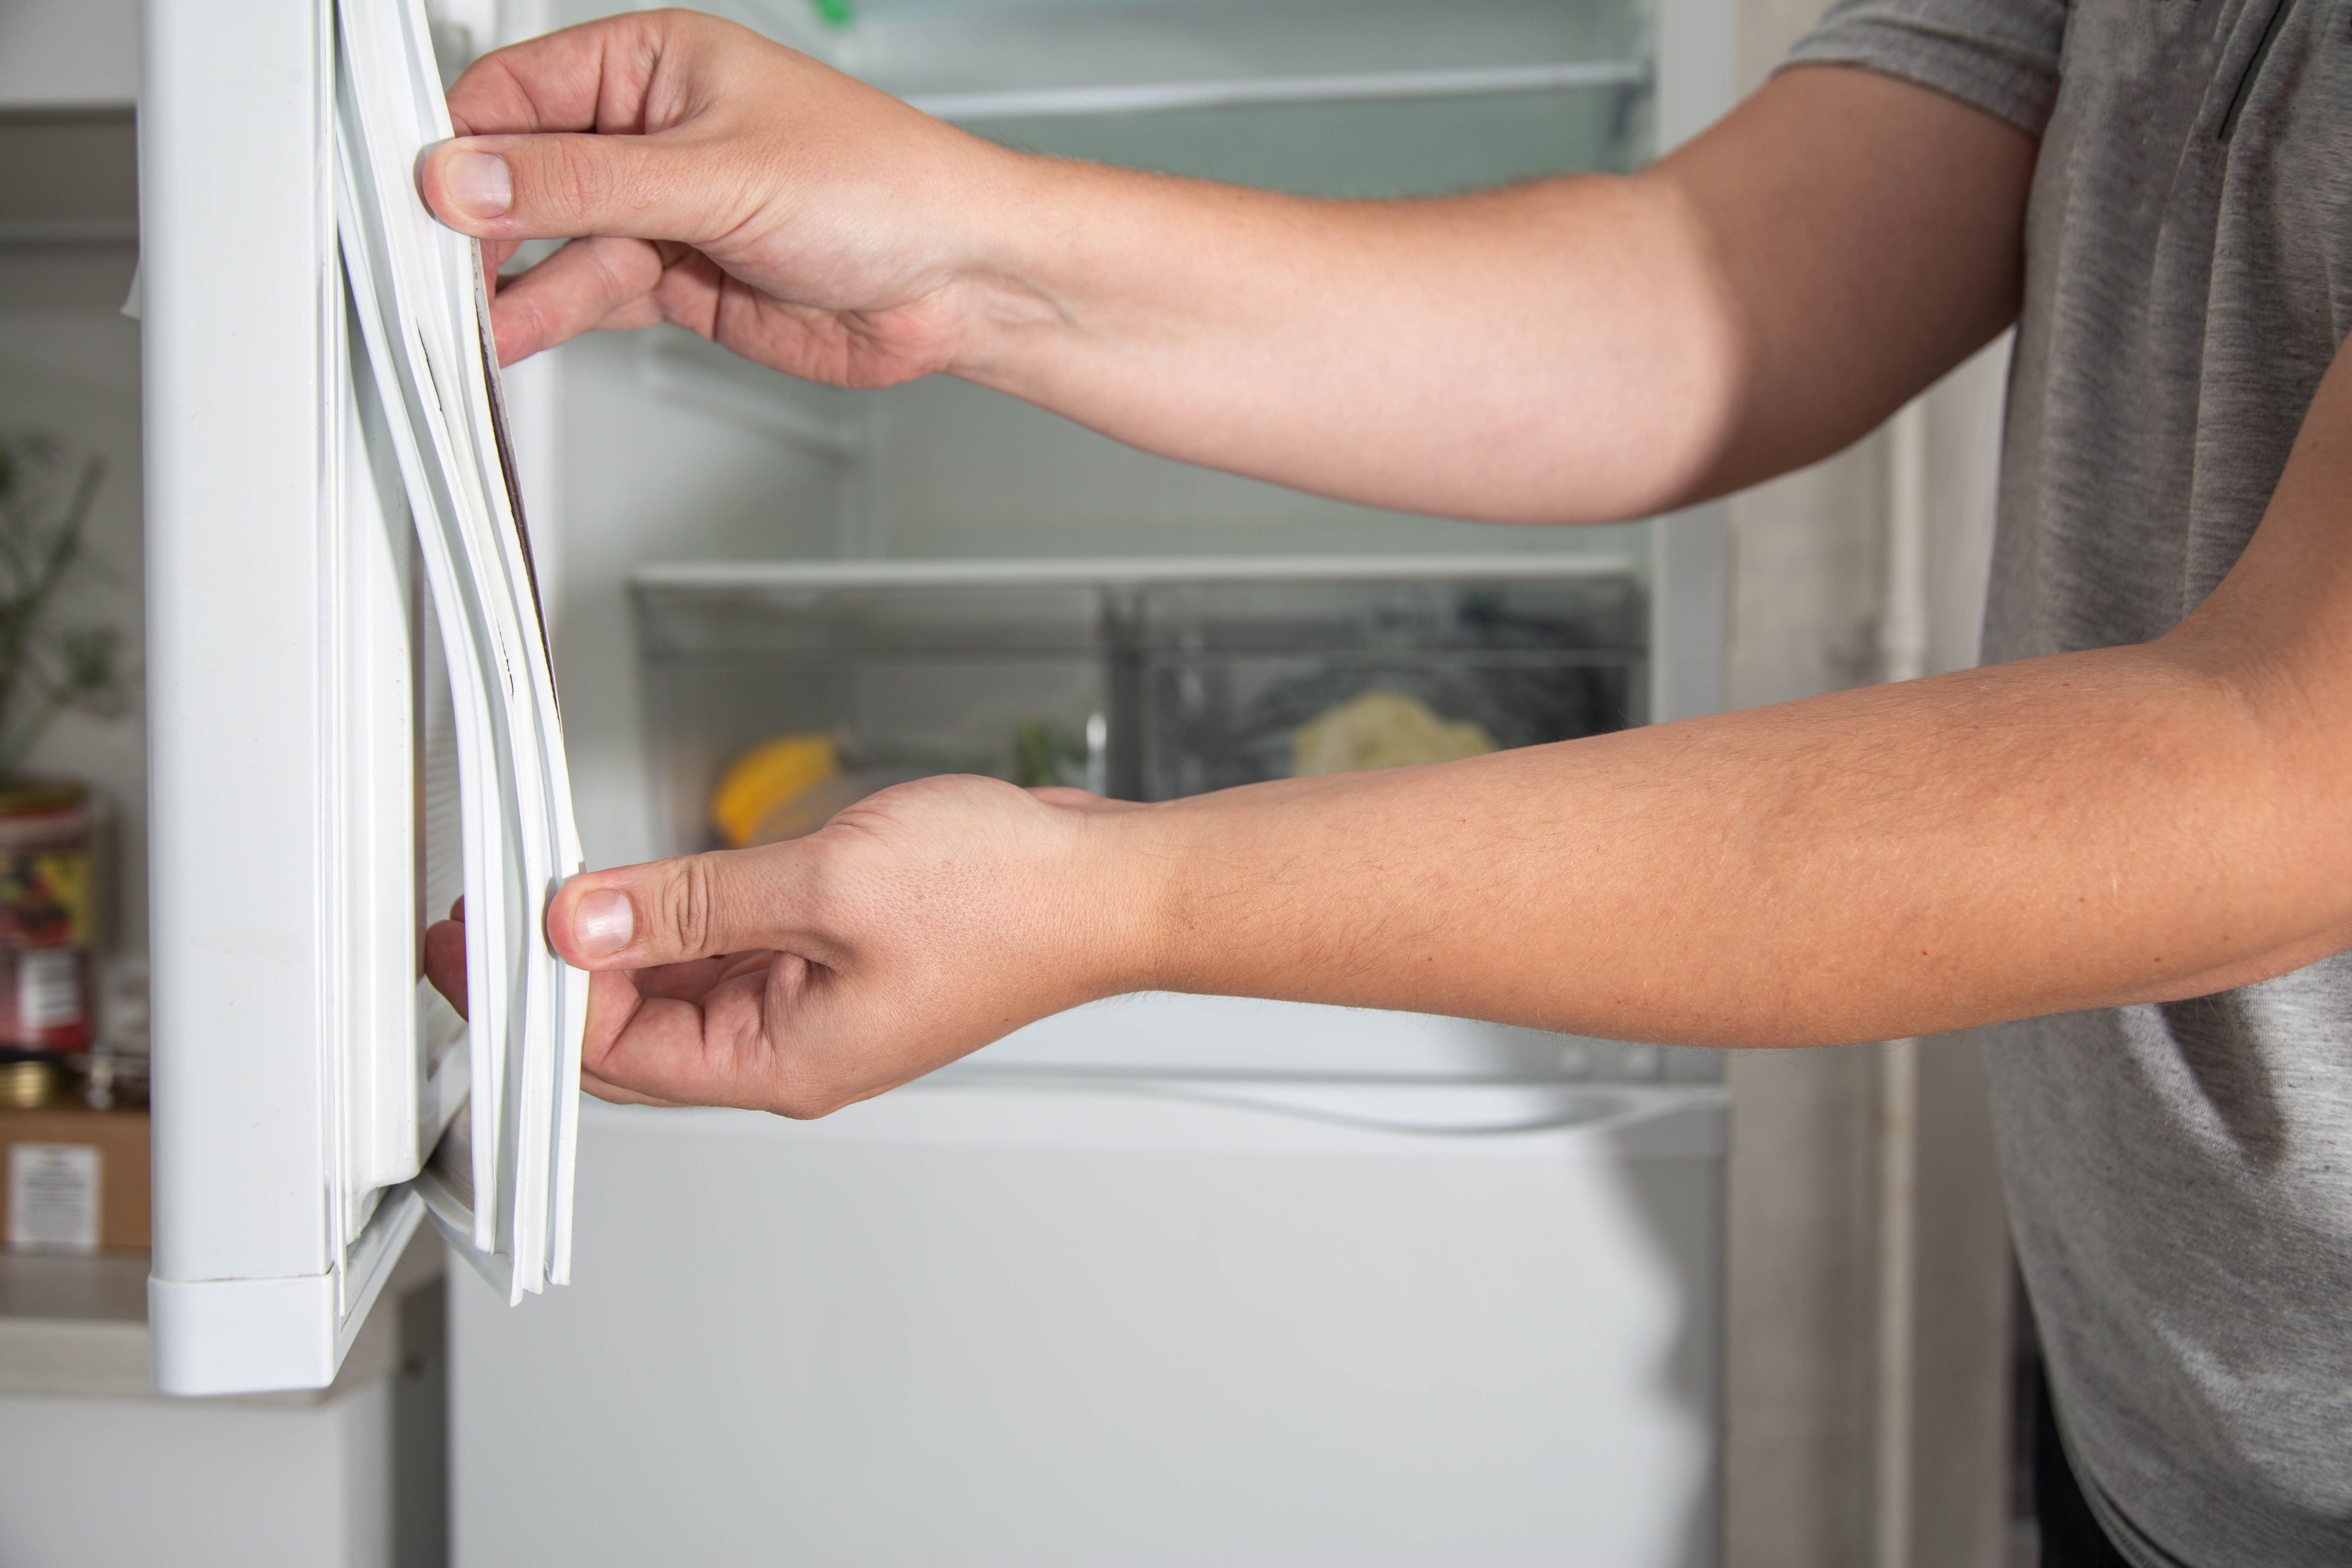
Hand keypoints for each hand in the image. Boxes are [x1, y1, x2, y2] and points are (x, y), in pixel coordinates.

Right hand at [414, 9, 1038, 377]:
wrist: (957, 280)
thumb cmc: (882, 188)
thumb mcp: (716, 176)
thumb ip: (585, 184)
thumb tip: (471, 177)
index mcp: (654, 66)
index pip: (517, 93)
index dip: (460, 145)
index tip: (419, 196)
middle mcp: (650, 136)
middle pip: (525, 174)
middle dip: (477, 220)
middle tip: (429, 264)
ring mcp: (662, 213)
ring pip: (553, 243)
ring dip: (506, 280)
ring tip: (457, 315)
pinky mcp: (677, 281)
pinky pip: (589, 295)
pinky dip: (547, 315)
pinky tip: (505, 330)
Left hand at [423, 775, 1158, 1115]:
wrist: (1107, 887)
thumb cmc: (1008, 902)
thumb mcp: (822, 884)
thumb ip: (690, 902)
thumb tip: (583, 920)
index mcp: (783, 1062)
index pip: (614, 1052)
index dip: (536, 997)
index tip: (483, 940)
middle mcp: (793, 1048)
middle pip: (636, 1029)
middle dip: (559, 972)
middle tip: (493, 911)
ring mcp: (818, 1005)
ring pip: (681, 985)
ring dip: (620, 938)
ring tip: (560, 886)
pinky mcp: (839, 958)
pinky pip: (733, 950)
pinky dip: (683, 915)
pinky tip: (650, 881)